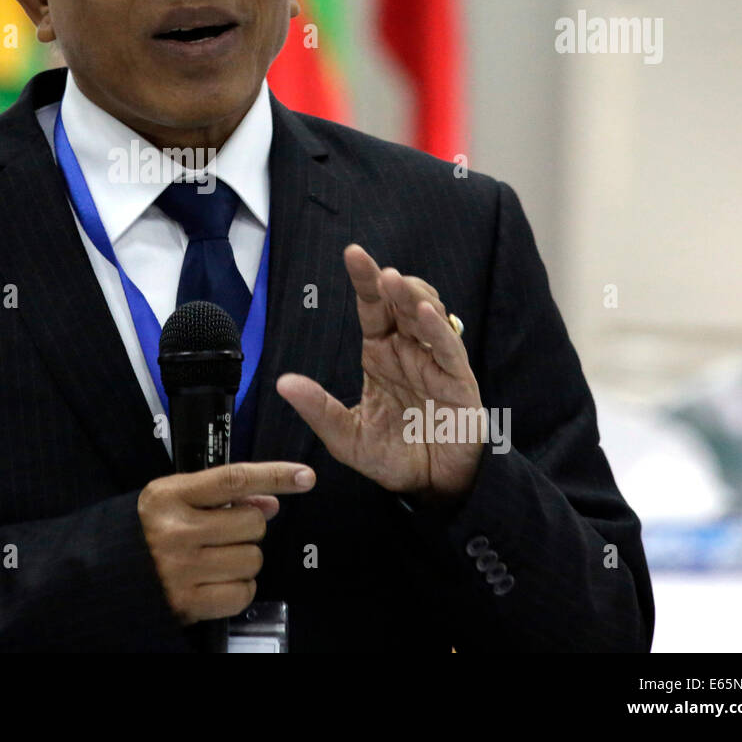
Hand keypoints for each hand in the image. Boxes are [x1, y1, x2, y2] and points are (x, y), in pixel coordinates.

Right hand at [137, 462, 314, 625]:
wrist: (108, 575)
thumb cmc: (148, 530)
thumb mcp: (175, 500)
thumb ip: (222, 496)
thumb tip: (272, 502)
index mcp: (170, 496)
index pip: (233, 479)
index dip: (274, 475)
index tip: (305, 476)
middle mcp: (176, 531)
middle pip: (252, 523)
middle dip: (249, 528)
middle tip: (226, 533)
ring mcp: (183, 569)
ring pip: (252, 559)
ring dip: (244, 559)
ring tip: (218, 558)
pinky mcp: (189, 603)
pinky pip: (243, 592)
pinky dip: (239, 588)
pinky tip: (218, 581)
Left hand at [277, 244, 483, 504]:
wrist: (430, 488)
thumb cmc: (392, 456)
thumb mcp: (345, 436)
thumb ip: (318, 409)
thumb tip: (282, 383)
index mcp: (381, 354)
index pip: (372, 307)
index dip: (364, 280)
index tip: (353, 253)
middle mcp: (408, 351)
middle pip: (400, 303)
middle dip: (388, 281)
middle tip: (373, 267)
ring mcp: (434, 363)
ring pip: (429, 316)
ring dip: (413, 296)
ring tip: (394, 282)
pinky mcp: (459, 382)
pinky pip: (449, 349)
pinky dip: (438, 330)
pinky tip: (423, 313)